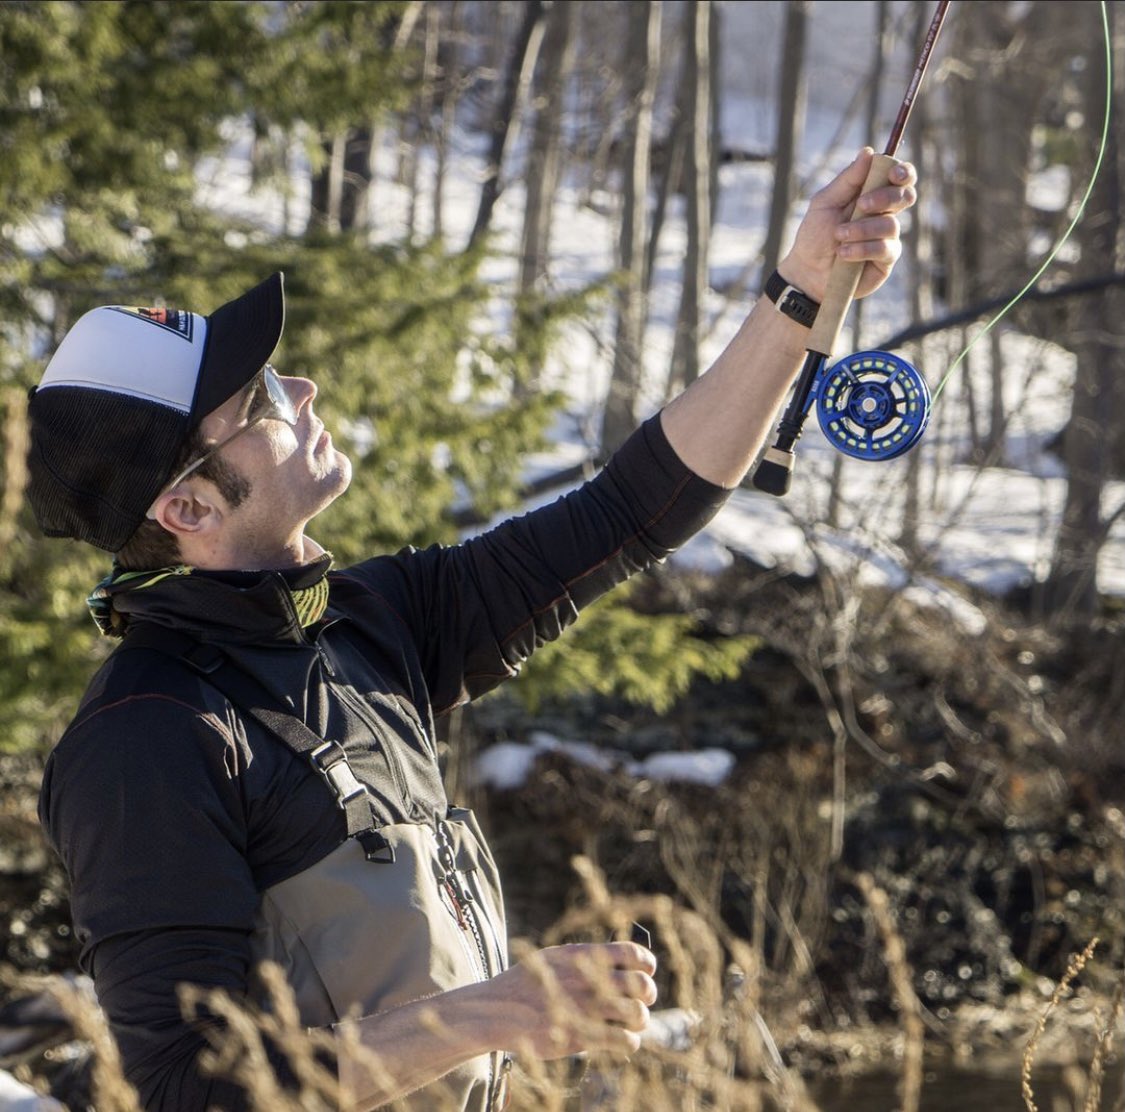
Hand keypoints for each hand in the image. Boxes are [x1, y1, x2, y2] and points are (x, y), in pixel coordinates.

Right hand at [489, 942, 657, 1058]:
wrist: (497, 1011)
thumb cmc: (525, 983)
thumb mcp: (553, 957)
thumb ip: (583, 958)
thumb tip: (616, 962)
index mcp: (583, 955)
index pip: (632, 952)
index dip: (646, 963)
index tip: (647, 971)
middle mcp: (590, 979)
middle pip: (641, 985)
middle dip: (648, 994)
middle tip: (643, 1001)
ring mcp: (587, 1008)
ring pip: (638, 1014)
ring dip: (641, 1020)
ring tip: (633, 1023)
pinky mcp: (582, 1037)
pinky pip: (624, 1040)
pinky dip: (630, 1042)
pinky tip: (624, 1042)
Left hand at [779, 147, 917, 303]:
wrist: (807, 272)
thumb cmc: (814, 236)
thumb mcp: (825, 203)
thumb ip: (848, 179)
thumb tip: (869, 152)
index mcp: (872, 195)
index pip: (899, 178)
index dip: (903, 172)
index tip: (893, 173)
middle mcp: (884, 214)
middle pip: (906, 196)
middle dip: (885, 197)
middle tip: (861, 205)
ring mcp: (887, 238)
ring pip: (891, 224)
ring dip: (862, 229)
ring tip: (839, 237)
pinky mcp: (886, 260)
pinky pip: (885, 248)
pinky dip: (863, 248)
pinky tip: (844, 254)